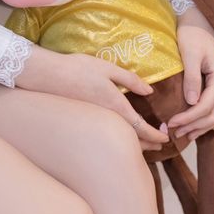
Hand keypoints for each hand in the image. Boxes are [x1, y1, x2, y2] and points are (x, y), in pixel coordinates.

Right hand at [18, 45, 171, 148]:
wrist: (47, 76)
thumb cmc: (78, 69)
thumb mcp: (108, 68)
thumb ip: (130, 79)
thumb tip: (150, 90)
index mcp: (115, 106)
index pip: (141, 127)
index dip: (156, 135)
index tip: (166, 137)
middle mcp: (106, 119)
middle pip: (132, 139)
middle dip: (149, 144)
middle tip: (161, 145)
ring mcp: (95, 123)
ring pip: (119, 139)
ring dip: (135, 143)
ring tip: (146, 144)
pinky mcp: (86, 122)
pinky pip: (108, 135)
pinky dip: (121, 138)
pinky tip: (122, 133)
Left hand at [165, 18, 213, 141]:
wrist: (198, 20)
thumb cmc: (192, 34)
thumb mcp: (190, 54)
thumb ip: (191, 78)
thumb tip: (192, 102)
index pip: (206, 106)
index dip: (189, 118)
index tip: (171, 123)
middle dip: (195, 126)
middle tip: (175, 133)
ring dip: (201, 127)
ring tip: (183, 134)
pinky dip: (205, 120)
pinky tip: (192, 126)